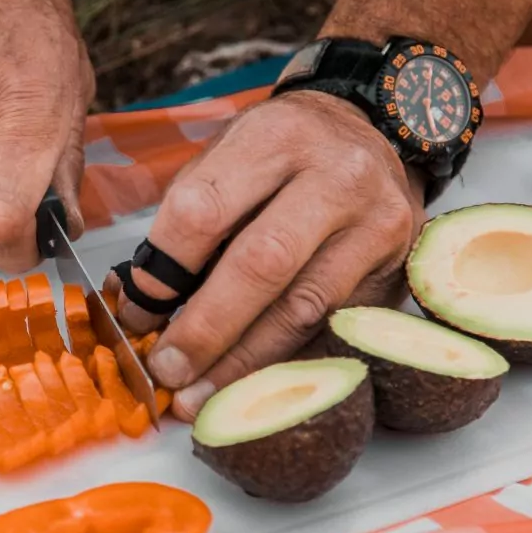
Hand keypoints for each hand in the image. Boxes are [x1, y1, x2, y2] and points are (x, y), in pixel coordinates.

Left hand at [109, 90, 424, 420]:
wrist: (372, 136)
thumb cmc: (284, 154)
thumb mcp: (231, 155)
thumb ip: (188, 220)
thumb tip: (144, 303)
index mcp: (275, 137)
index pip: (205, 210)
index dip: (163, 271)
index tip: (136, 313)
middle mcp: (336, 176)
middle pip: (262, 264)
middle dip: (206, 329)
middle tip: (168, 370)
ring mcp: (376, 225)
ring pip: (304, 309)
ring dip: (243, 362)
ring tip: (199, 395)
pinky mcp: (394, 270)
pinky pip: (333, 330)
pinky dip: (285, 364)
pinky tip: (251, 388)